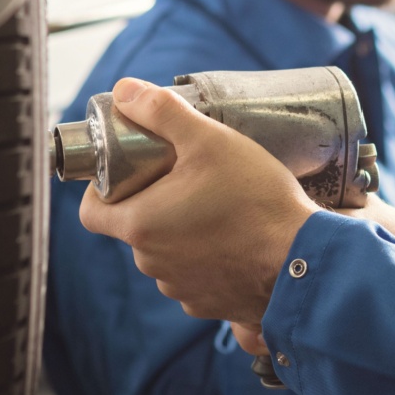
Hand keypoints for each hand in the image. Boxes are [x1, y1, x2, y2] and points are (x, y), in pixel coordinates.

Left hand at [78, 78, 319, 323]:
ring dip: (183, 234)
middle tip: (190, 180)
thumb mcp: (210, 141)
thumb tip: (125, 89)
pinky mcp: (209, 304)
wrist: (304, 259)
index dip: (103, 189)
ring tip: (221, 211)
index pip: (91, 212)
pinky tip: (238, 243)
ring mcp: (180, 288)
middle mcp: (152, 263)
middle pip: (135, 228)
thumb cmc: (256, 200)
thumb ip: (162, 112)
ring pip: (167, 253)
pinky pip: (196, 278)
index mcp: (140, 225)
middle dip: (155, 204)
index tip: (131, 172)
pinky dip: (209, 261)